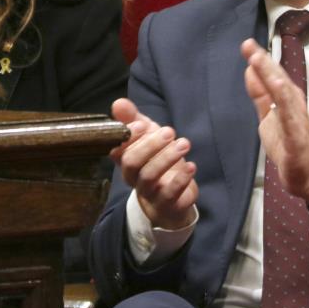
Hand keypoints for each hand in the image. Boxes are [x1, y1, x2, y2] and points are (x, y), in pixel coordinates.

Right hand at [110, 98, 197, 229]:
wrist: (172, 198)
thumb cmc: (156, 160)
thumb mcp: (147, 136)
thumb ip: (133, 118)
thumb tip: (118, 102)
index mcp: (125, 159)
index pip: (117, 149)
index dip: (129, 137)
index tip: (143, 125)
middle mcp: (133, 177)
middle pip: (132, 163)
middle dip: (150, 145)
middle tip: (170, 131)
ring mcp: (149, 193)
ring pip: (150, 177)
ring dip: (167, 158)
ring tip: (184, 144)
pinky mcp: (167, 204)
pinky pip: (170, 195)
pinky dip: (181, 179)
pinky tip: (191, 166)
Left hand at [241, 38, 308, 203]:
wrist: (306, 176)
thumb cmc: (289, 144)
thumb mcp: (267, 115)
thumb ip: (260, 94)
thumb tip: (250, 69)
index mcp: (285, 98)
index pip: (271, 75)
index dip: (259, 59)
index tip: (246, 44)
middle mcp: (293, 104)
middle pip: (277, 78)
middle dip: (263, 61)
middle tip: (249, 45)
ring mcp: (296, 118)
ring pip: (283, 92)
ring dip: (271, 74)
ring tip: (259, 59)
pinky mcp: (296, 135)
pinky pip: (290, 115)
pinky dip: (283, 99)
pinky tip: (277, 86)